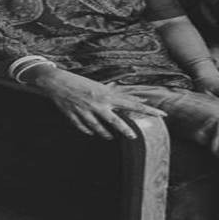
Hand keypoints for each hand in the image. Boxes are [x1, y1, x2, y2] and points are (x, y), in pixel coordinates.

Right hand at [34, 72, 165, 139]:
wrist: (57, 82)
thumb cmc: (81, 83)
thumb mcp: (101, 87)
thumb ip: (118, 95)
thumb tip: (136, 100)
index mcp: (106, 95)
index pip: (132, 103)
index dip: (148, 109)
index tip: (161, 114)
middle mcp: (98, 104)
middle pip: (115, 121)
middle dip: (125, 130)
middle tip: (134, 136)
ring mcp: (85, 111)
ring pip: (98, 128)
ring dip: (105, 134)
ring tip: (110, 137)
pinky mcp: (74, 116)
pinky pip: (83, 128)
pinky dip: (89, 131)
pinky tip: (92, 133)